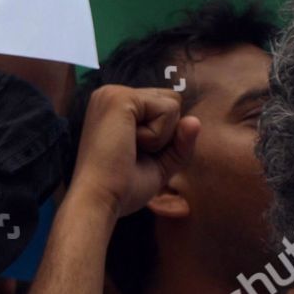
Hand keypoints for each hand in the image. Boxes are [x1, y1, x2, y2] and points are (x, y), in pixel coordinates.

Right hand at [69, 85, 198, 218]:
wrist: (99, 200)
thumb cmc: (123, 187)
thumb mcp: (160, 163)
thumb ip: (180, 142)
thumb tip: (195, 121)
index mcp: (115, 107)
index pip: (163, 108)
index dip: (163, 137)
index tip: (133, 156)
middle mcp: (111, 94)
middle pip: (171, 102)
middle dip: (165, 135)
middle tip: (133, 153)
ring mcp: (114, 93)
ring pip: (172, 105)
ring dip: (161, 137)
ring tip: (130, 149)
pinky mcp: (121, 98)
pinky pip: (168, 110)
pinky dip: (158, 136)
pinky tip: (131, 145)